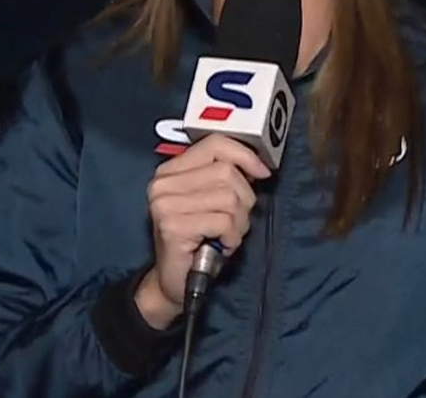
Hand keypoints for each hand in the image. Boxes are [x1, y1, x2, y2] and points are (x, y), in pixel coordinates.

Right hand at [134, 134, 270, 328]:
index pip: (214, 144)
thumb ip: (226, 178)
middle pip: (227, 172)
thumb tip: (257, 164)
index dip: (244, 155)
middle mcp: (163, 183)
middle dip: (244, 199)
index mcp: (171, 171)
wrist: (174, 282)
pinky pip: (224, 221)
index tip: (263, 172)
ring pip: (229, 197)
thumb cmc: (199, 240)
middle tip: (235, 221)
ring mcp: (164, 204)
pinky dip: (232, 236)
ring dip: (239, 221)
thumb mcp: (213, 202)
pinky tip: (221, 245)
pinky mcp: (172, 225)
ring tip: (227, 234)